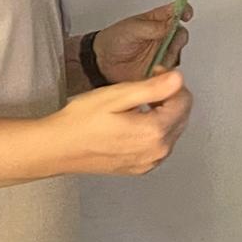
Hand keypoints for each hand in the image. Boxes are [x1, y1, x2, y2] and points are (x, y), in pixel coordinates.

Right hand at [48, 69, 193, 175]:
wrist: (58, 148)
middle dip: (169, 96)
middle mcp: (156, 152)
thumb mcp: (116, 96)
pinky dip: (154, 129)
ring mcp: (149, 162)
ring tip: (137, 103)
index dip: (171, 81)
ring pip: (172, 130)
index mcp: (154, 133)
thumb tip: (177, 79)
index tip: (154, 73)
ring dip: (162, 113)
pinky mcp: (140, 168)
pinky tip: (134, 121)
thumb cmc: (80, 122)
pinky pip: (159, 144)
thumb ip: (151, 88)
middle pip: (181, 116)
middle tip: (144, 85)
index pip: (183, 101)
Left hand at [93, 2, 193, 82]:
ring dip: (172, 53)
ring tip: (158, 56)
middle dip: (179, 36)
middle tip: (169, 38)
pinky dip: (167, 69)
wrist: (101, 62)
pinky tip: (157, 67)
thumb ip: (152, 27)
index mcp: (156, 20)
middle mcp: (162, 36)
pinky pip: (170, 70)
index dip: (184, 10)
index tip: (185, 14)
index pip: (176, 11)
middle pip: (181, 33)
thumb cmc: (113, 40)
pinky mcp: (159, 69)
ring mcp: (161, 53)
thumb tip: (170, 25)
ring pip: (177, 52)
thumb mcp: (132, 29)